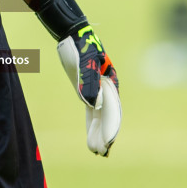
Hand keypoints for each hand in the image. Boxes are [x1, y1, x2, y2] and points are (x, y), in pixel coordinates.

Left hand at [56, 25, 120, 155]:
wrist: (74, 35)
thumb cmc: (82, 47)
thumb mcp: (86, 63)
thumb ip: (89, 83)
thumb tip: (92, 105)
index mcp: (110, 83)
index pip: (112, 110)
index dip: (110, 127)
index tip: (108, 142)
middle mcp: (106, 89)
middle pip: (107, 116)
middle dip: (105, 134)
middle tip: (102, 152)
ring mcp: (97, 91)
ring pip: (99, 116)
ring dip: (98, 133)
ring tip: (98, 150)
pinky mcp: (87, 90)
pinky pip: (91, 111)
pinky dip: (91, 124)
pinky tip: (91, 135)